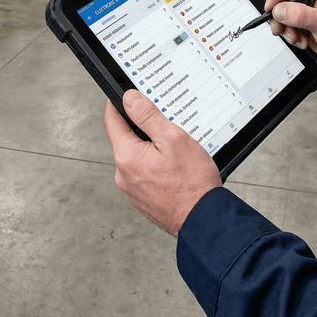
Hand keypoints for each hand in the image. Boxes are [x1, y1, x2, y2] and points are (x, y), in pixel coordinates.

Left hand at [104, 89, 221, 237]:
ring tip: (175, 152)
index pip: (112, 120)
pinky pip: (144, 173)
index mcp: (127, 157)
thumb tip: (129, 99)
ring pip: (137, 157)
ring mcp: (132, 189)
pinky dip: (156, 166)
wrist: (204, 221)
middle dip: (142, 128)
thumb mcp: (172, 138)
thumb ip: (147, 116)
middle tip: (165, 125)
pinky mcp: (143, 198)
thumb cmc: (192, 184)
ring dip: (151, 149)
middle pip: (126, 139)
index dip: (118, 104)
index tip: (125, 95)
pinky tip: (174, 168)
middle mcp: (123, 175)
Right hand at [264, 0, 316, 76]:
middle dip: (279, 12)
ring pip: (279, 8)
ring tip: (295, 36)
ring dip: (284, 25)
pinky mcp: (298, 15)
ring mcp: (303, 2)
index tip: (272, 6)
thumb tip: (279, 10)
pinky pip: (281, 20)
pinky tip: (301, 38)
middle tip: (280, 26)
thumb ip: (302, 16)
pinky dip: (287, 32)